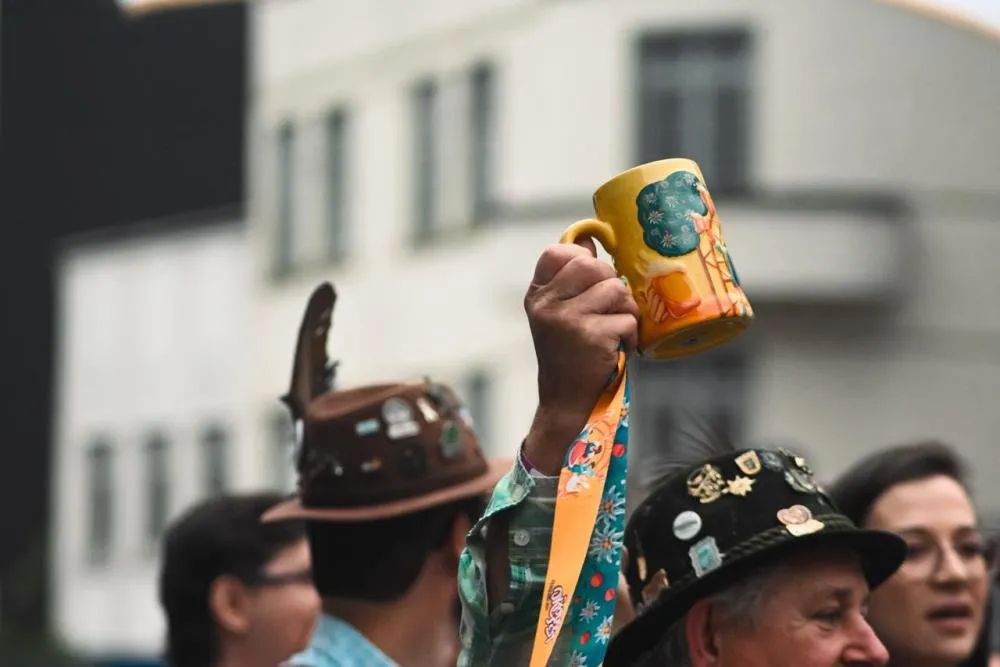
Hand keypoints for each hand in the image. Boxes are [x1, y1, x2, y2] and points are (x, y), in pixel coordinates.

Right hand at [523, 241, 638, 473]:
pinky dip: (631, 334)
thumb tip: (588, 242)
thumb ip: (571, 282)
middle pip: (592, 265)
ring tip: (615, 330)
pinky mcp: (592, 336)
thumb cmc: (568, 356)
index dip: (580, 257)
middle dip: (610, 283)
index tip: (591, 277)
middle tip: (610, 308)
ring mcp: (568, 319)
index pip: (556, 253)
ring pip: (615, 289)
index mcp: (538, 296)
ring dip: (625, 310)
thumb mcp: (558, 316)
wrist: (565, 402)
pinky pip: (628, 318)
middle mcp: (547, 304)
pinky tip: (618, 348)